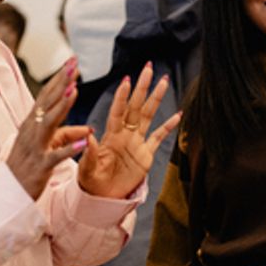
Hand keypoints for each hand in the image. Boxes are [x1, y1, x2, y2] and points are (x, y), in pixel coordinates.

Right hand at [5, 58, 90, 200]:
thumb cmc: (28, 165)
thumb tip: (89, 129)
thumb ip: (67, 135)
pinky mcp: (40, 166)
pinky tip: (83, 141)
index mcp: (32, 123)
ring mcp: (35, 147)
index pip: (46, 95)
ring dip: (61, 106)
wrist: (8, 192)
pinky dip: (69, 148)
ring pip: (49, 124)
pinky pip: (56, 156)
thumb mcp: (49, 146)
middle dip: (61, 83)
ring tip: (75, 90)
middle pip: (47, 103)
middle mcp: (32, 131)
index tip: (71, 61)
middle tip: (73, 63)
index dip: (59, 78)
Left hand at [77, 62, 181, 199]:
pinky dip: (168, 126)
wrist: (102, 197)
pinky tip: (178, 115)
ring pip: (149, 116)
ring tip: (163, 81)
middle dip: (142, 88)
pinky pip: (159, 137)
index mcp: (110, 137)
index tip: (127, 80)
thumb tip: (89, 136)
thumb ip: (90, 153)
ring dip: (156, 99)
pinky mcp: (146, 155)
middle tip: (149, 68)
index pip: (118, 112)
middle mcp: (125, 135)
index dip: (122, 96)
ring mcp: (136, 143)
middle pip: (136, 106)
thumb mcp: (87, 169)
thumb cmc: (91, 182)